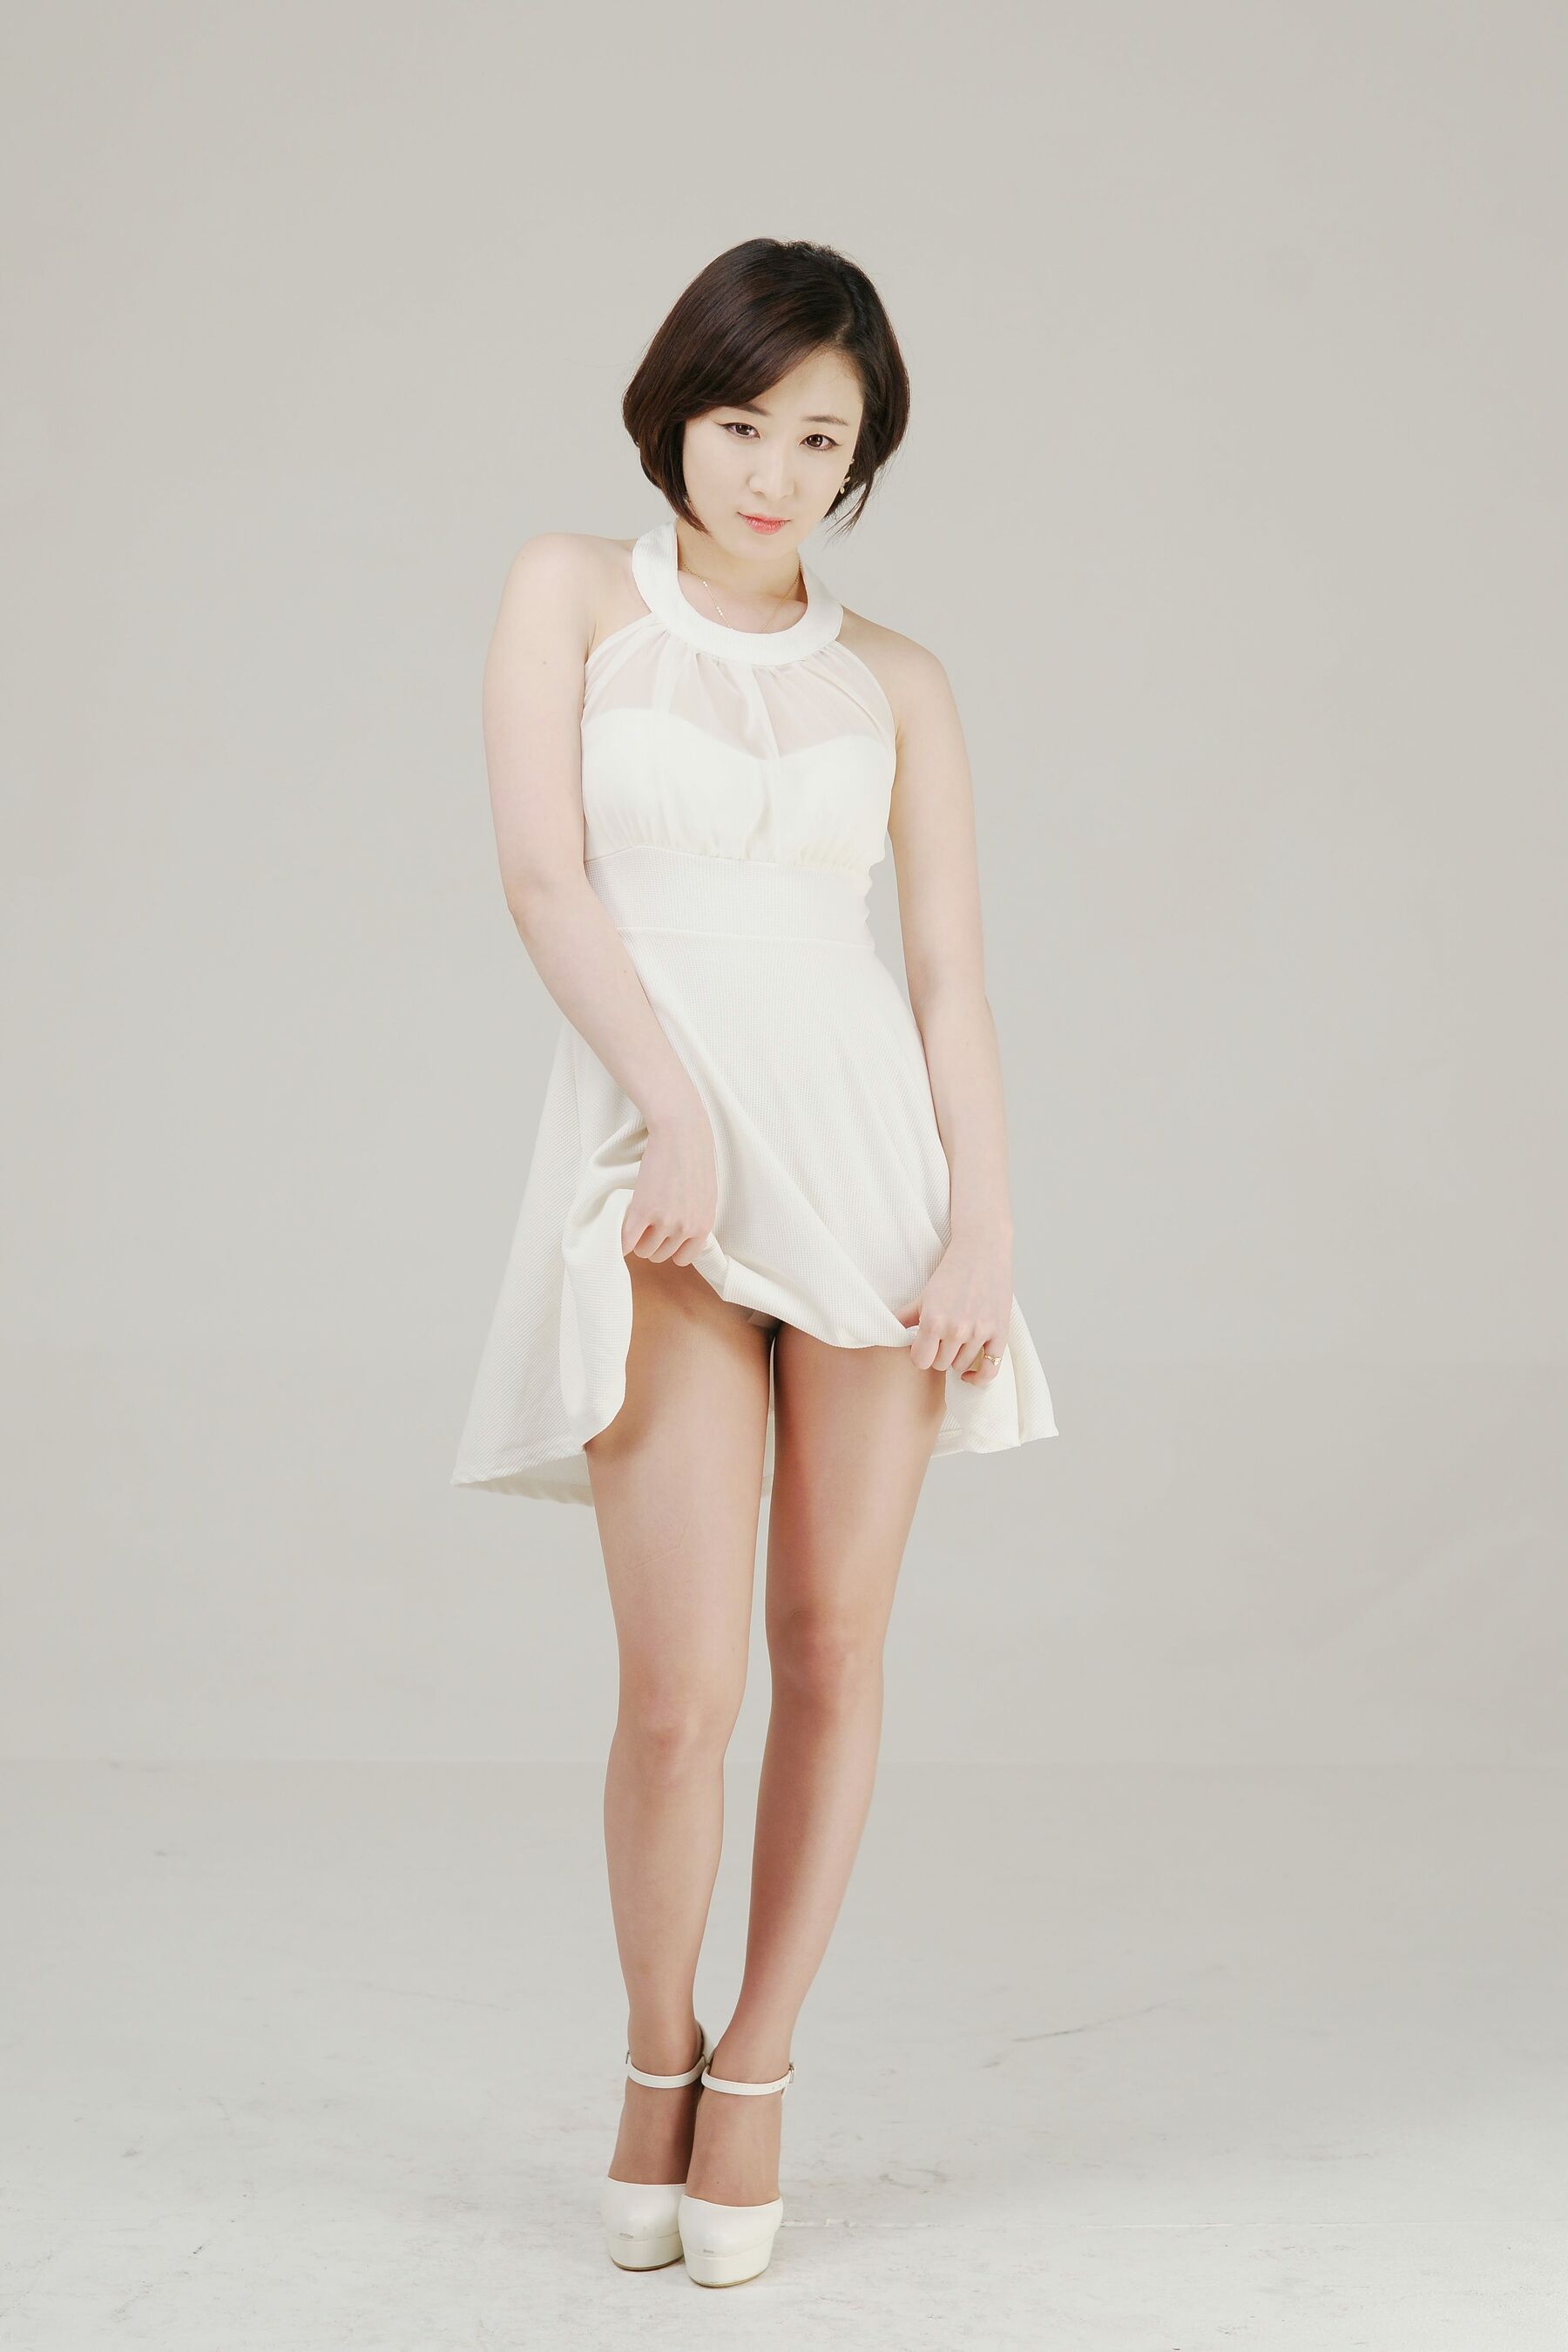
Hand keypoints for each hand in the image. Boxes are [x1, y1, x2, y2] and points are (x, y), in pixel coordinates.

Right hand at [622, 1102, 717, 1264]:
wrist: (681, 1133)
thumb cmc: (693, 1157)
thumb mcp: (704, 1194)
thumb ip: (694, 1217)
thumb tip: (680, 1232)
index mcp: (703, 1225)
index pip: (682, 1258)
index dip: (668, 1249)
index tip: (660, 1238)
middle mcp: (686, 1227)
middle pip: (659, 1255)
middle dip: (650, 1243)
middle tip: (644, 1225)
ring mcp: (665, 1221)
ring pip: (643, 1250)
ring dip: (635, 1240)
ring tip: (635, 1221)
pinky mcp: (644, 1210)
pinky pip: (627, 1240)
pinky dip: (620, 1242)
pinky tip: (619, 1231)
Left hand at [898, 1230, 1012, 1381]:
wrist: (982, 1251)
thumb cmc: (952, 1272)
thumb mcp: (924, 1295)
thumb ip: (905, 1317)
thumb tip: (884, 1333)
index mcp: (933, 1321)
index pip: (920, 1361)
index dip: (920, 1355)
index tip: (924, 1347)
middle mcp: (956, 1330)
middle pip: (941, 1365)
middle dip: (939, 1355)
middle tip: (942, 1340)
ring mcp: (979, 1332)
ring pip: (961, 1366)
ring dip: (957, 1359)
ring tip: (957, 1343)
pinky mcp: (1000, 1333)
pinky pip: (990, 1370)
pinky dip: (979, 1377)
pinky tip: (970, 1375)